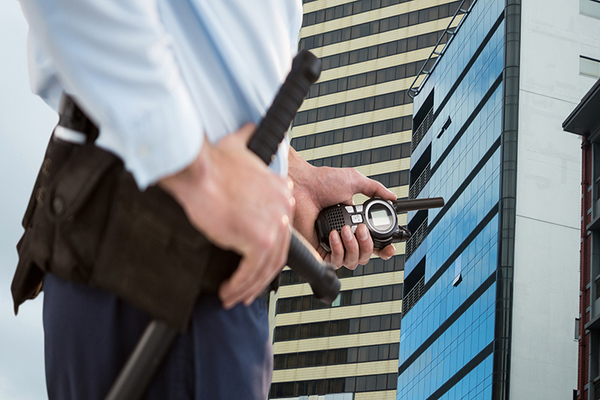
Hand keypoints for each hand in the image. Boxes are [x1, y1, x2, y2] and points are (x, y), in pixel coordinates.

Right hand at [159, 123, 293, 308]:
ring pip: (265, 268)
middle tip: (246, 289)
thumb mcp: (239, 146)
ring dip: (248, 287)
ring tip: (233, 296)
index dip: (268, 253)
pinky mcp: (258, 239)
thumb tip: (249, 128)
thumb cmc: (213, 162)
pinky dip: (240, 286)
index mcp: (281, 192)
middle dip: (261, 277)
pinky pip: (251, 272)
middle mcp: (283, 209)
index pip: (280, 231)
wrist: (199, 169)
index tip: (255, 266)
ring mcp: (273, 225)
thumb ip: (248, 141)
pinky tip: (228, 291)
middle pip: (277, 254)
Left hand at [288, 148, 396, 268]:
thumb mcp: (354, 182)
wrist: (303, 185)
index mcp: (354, 223)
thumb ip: (375, 190)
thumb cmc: (322, 182)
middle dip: (369, 245)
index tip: (389, 248)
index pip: (372, 243)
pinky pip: (335, 262)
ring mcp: (331, 244)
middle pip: (366, 256)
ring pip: (353, 262)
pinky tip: (334, 235)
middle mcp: (344, 236)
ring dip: (354, 246)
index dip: (383, 249)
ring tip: (345, 229)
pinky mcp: (318, 251)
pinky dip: (338, 250)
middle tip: (361, 229)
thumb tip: (392, 197)